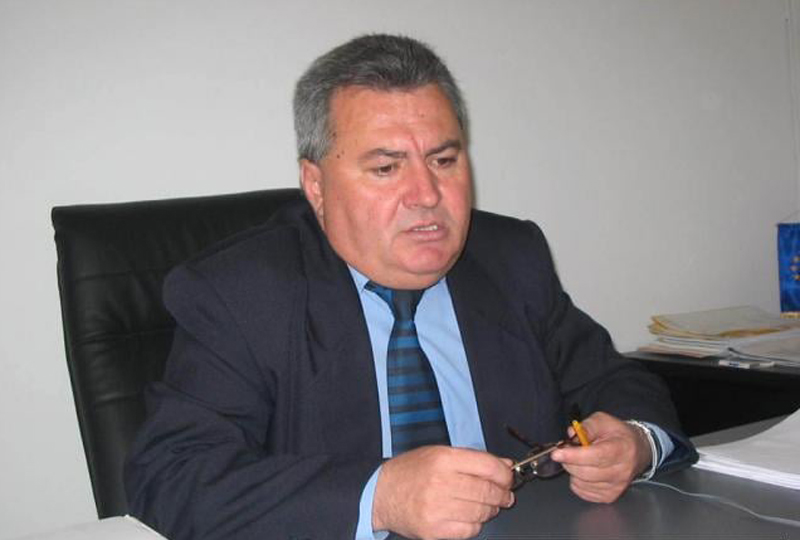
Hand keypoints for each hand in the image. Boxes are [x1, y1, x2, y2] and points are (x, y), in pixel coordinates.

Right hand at [372, 446, 514, 538]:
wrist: (382, 494)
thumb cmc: (411, 472)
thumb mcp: (439, 454)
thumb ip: (473, 459)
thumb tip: (505, 466)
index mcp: (442, 459)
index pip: (487, 466)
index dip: (504, 474)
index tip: (508, 478)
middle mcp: (440, 482)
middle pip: (487, 491)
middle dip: (503, 494)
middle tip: (505, 495)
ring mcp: (436, 508)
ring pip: (481, 512)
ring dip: (491, 510)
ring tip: (488, 506)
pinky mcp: (433, 530)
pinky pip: (469, 530)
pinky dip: (476, 525)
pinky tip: (471, 517)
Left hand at [550, 411, 650, 502]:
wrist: (637, 451)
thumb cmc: (617, 434)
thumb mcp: (603, 421)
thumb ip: (586, 427)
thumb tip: (570, 434)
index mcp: (621, 449)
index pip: (595, 456)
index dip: (573, 455)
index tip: (556, 453)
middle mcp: (621, 472)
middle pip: (585, 472)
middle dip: (569, 461)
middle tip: (568, 451)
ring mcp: (616, 487)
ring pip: (581, 483)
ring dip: (573, 471)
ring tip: (581, 460)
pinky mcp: (610, 496)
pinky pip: (582, 491)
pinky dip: (577, 481)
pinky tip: (585, 471)